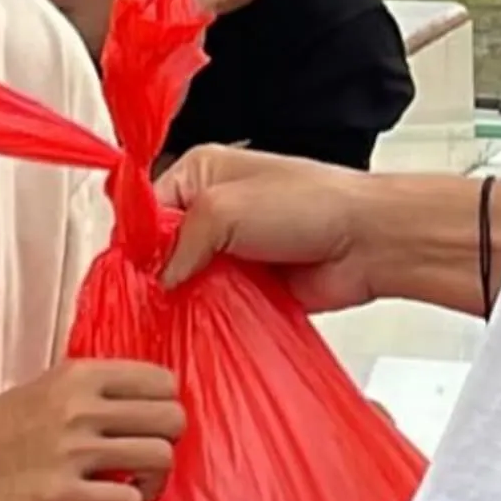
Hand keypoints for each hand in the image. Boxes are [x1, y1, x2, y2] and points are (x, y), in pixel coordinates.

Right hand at [0, 359, 182, 500]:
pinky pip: (127, 499)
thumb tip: (143, 403)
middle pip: (172, 418)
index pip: (162, 378)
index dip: (165, 404)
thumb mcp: (42, 389)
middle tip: (145, 459)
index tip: (148, 424)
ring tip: (134, 487)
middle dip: (168, 442)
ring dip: (155, 480)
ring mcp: (73, 450)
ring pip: (160, 458)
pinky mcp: (62, 494)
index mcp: (78, 374)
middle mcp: (81, 406)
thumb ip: (90, 391)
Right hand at [157, 145, 378, 312]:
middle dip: (158, 274)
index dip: (136, 239)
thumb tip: (158, 279)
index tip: (130, 270)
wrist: (370, 242)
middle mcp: (214, 210)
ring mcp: (232, 251)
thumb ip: (179, 240)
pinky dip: (207, 317)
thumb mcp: (225, 208)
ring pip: (187, 281)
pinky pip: (213, 305)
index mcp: (202, 173)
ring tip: (173, 316)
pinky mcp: (249, 287)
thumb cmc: (310, 204)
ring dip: (185, 298)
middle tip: (150, 299)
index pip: (147, 206)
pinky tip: (199, 328)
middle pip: (163, 248)